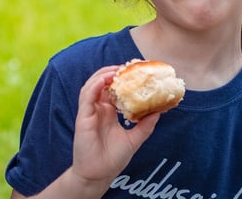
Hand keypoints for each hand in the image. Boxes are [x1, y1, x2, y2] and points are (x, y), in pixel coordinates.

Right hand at [70, 66, 158, 184]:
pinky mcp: (83, 117)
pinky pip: (86, 97)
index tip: (133, 71)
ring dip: (102, 75)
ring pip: (92, 86)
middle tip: (125, 67)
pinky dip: (94, 86)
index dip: (121, 78)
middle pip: (101, 83)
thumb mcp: (134, 139)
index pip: (112, 89)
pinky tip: (103, 81)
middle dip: (111, 72)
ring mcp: (89, 112)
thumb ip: (145, 126)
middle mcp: (98, 108)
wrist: (99, 174)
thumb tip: (159, 111)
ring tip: (115, 70)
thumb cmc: (113, 158)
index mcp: (108, 111)